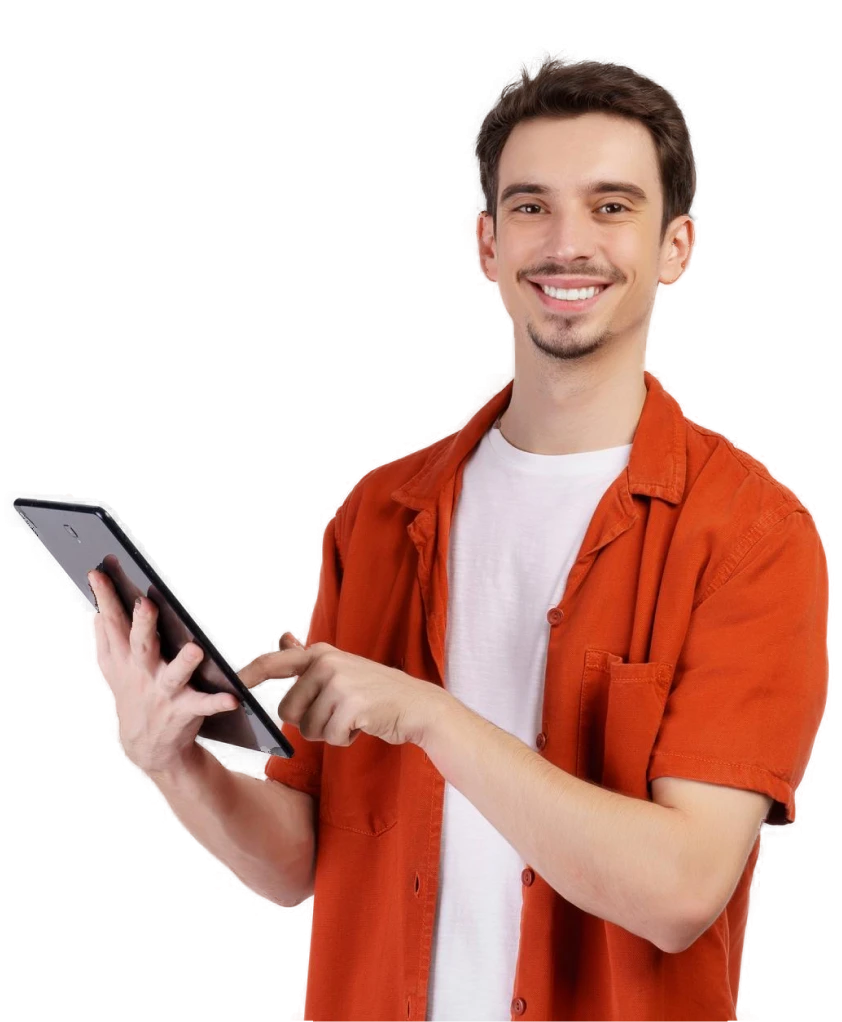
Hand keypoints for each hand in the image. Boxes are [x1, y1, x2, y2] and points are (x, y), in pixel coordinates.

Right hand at [86, 568, 239, 778]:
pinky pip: (203, 705)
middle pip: (141, 645)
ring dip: (183, 664)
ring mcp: (164, 692)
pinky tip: (232, 698)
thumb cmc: (134, 694)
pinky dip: (217, 702)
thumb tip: (94, 609)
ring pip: (174, 675)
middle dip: (143, 625)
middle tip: (147, 604)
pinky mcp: (184, 710)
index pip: (113, 623)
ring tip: (195, 650)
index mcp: (126, 659)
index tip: (99, 573)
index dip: (106, 598)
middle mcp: (143, 673)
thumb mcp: (114, 669)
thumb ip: (105, 638)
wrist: (146, 747)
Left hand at [238, 639, 444, 747]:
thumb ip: (308, 661)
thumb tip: (280, 641)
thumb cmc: (375, 692)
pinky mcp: (352, 705)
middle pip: (288, 710)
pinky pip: (331, 738)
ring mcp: (339, 682)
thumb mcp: (340, 667)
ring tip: (354, 716)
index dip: (249, 677)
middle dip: (309, 722)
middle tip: (336, 713)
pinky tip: (363, 724)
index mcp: (320, 653)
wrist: (417, 705)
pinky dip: (346, 739)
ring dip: (330, 732)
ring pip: (309, 728)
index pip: (274, 664)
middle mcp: (326, 663)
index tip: (233, 685)